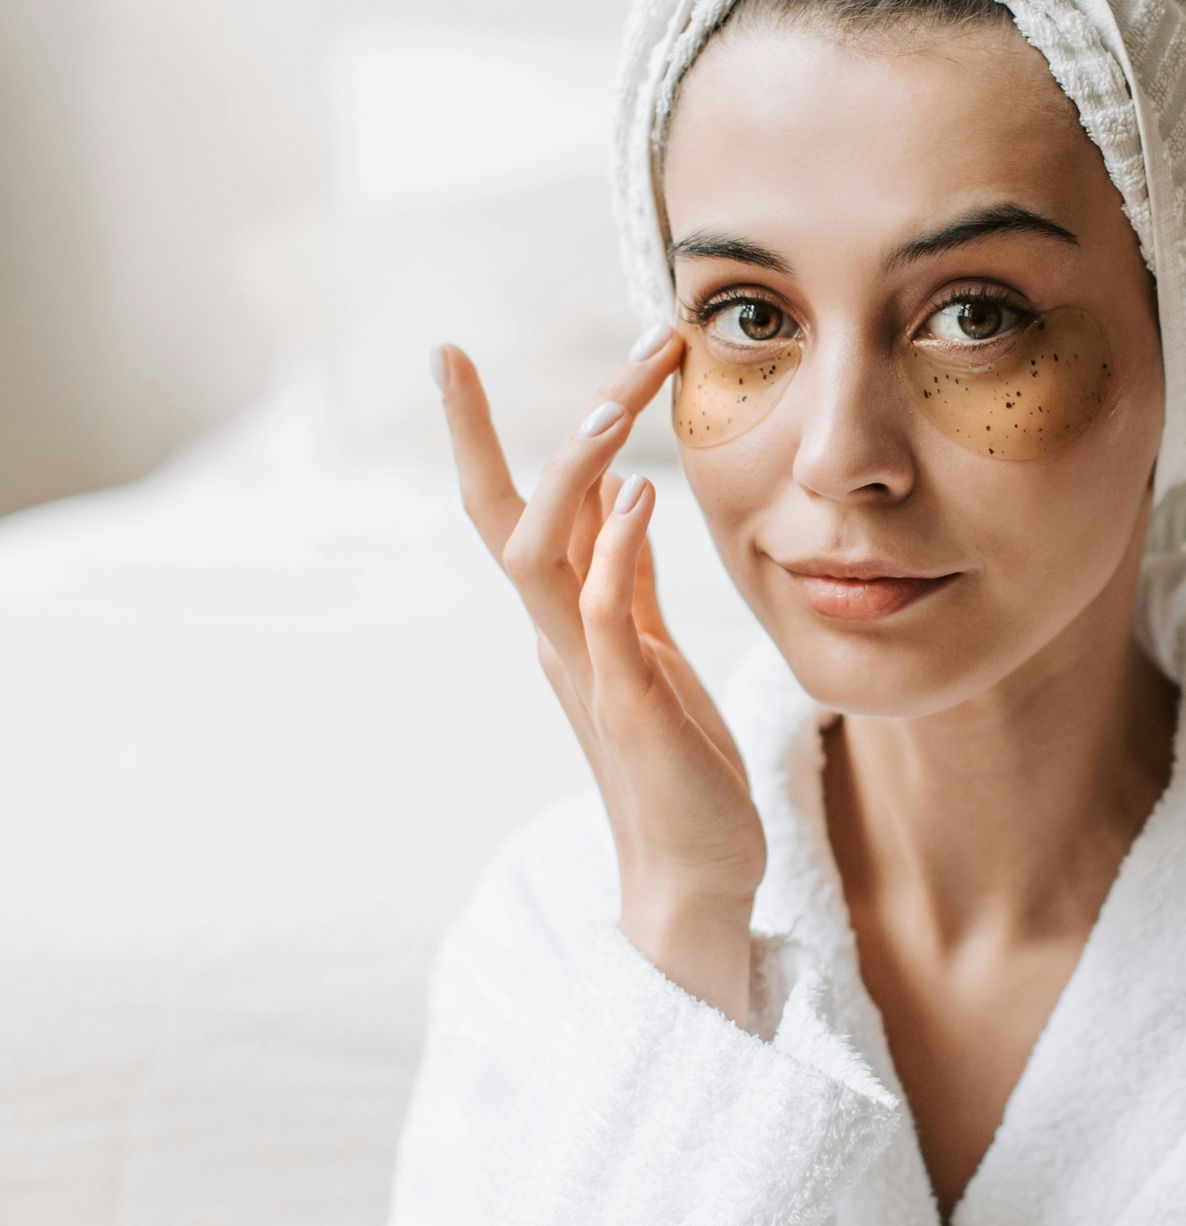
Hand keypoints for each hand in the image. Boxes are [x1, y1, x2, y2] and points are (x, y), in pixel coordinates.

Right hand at [436, 334, 765, 1025]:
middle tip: (467, 351)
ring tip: (607, 405)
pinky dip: (617, 551)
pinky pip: (608, 617)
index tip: (450, 355)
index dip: (474, 433)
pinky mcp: (628, 706)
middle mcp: (556, 635)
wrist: (694, 874)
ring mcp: (586, 669)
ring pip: (538, 554)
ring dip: (568, 474)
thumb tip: (621, 500)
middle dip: (483, 431)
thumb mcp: (650, 653)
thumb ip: (625, 582)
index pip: (508, 509)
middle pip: (500, 516)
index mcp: (561, 618)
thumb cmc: (677, 765)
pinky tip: (643, 496)